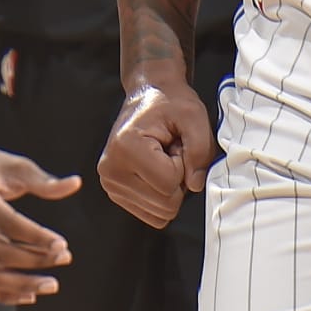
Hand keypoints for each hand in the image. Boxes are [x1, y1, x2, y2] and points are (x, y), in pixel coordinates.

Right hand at [0, 139, 80, 304]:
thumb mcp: (17, 167)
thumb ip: (44, 181)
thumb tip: (76, 184)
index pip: (9, 223)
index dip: (37, 237)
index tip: (63, 244)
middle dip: (35, 261)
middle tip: (65, 258)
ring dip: (21, 285)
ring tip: (51, 284)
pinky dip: (3, 293)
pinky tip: (30, 295)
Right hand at [98, 79, 215, 228]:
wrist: (149, 95)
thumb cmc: (171, 104)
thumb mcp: (194, 117)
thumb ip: (201, 151)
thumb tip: (195, 185)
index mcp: (126, 147)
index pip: (169, 183)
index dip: (183, 166)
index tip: (174, 144)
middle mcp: (111, 168)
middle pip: (165, 204)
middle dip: (178, 179)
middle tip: (170, 152)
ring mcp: (110, 183)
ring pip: (160, 213)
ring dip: (170, 187)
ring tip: (162, 159)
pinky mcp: (115, 192)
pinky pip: (152, 215)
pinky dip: (161, 196)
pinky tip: (156, 170)